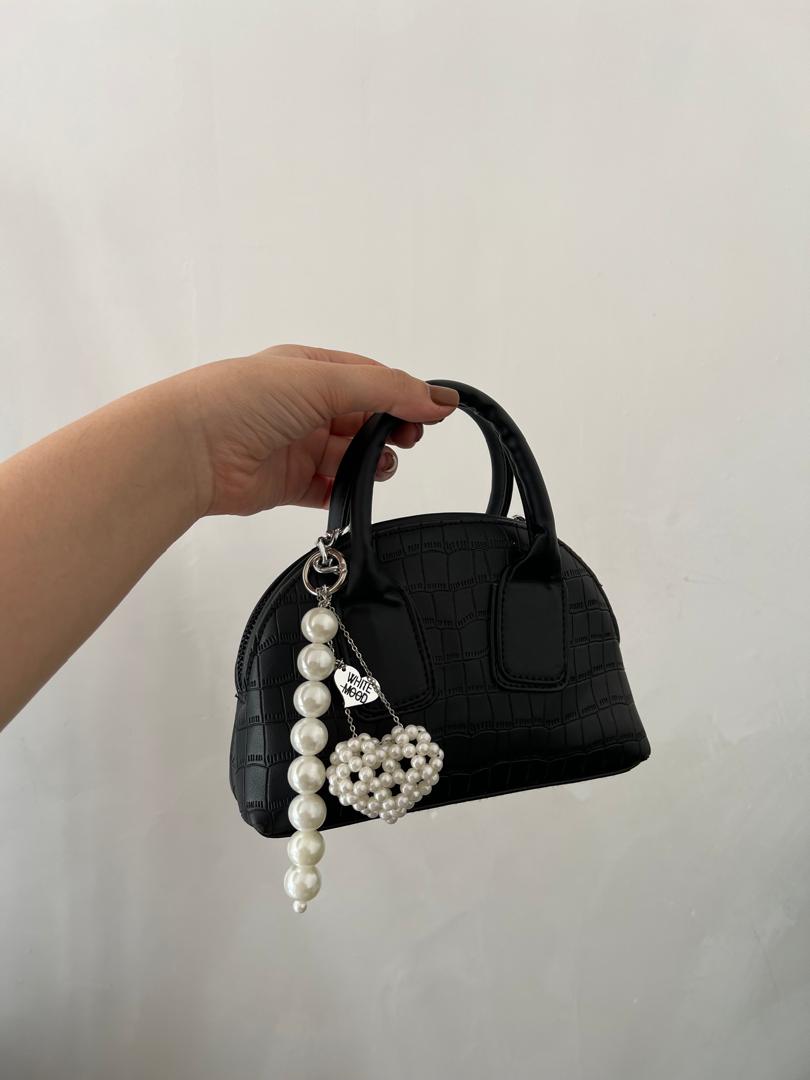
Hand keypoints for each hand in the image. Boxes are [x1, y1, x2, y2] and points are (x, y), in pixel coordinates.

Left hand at [170, 344, 459, 516]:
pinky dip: (345, 492)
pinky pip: (327, 490)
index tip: (434, 411)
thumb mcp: (324, 380)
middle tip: (409, 438)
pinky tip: (355, 490)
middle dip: (391, 429)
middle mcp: (301, 405)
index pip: (370, 378)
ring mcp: (295, 445)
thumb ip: (386, 390)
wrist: (188, 450)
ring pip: (350, 456)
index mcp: (309, 368)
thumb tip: (438, 398)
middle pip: (364, 419)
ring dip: (371, 462)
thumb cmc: (238, 399)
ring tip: (377, 466)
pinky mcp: (286, 484)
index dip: (404, 393)